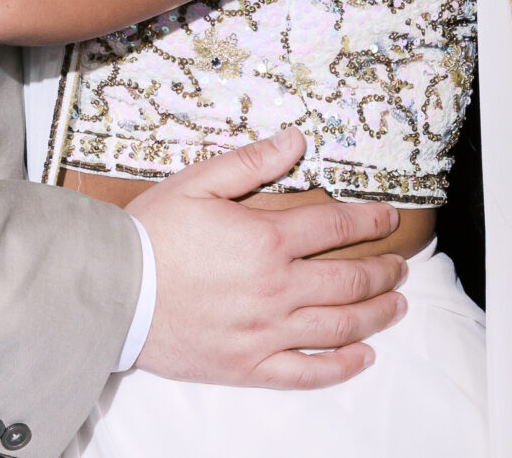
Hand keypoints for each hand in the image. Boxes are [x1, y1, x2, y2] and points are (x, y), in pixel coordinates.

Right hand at [126, 130, 407, 388]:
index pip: (334, 226)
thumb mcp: (197, 183)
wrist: (113, 291)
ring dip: (377, 314)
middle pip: (348, 279)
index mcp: (266, 240)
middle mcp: (276, 289)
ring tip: (397, 304)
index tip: (389, 218)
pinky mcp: (250, 365)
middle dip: (383, 270)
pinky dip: (342, 365)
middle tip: (399, 265)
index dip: (368, 220)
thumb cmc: (151, 234)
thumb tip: (297, 140)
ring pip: (340, 325)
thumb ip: (251, 163)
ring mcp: (266, 331)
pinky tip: (364, 356)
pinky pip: (307, 371)